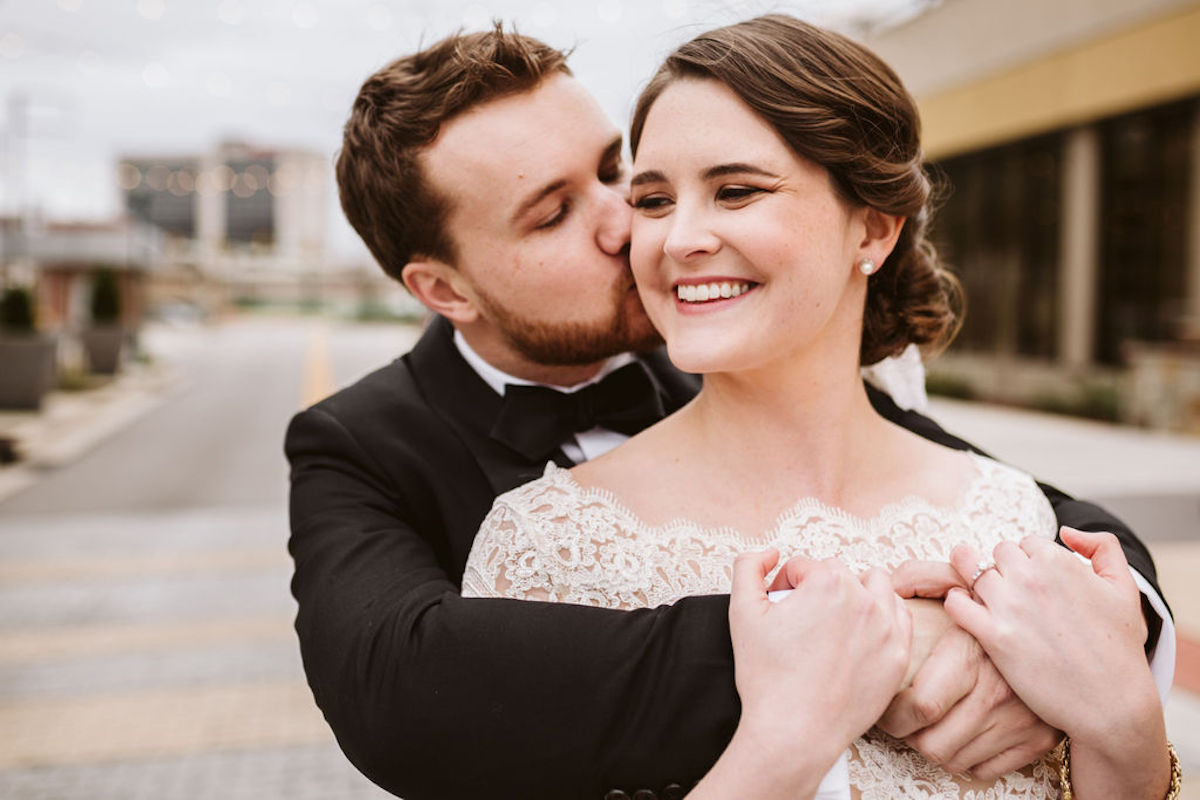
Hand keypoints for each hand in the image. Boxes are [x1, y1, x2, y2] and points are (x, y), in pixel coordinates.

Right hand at [730, 550, 912, 766]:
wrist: (794, 731)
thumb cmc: (767, 677)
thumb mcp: (741, 612)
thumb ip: (748, 567)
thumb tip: (770, 553)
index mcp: (828, 583)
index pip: (804, 565)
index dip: (784, 584)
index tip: (779, 609)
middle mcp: (864, 599)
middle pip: (839, 573)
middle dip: (818, 588)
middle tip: (802, 619)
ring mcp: (887, 628)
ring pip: (876, 587)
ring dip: (856, 593)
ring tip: (834, 619)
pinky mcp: (899, 656)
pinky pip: (898, 617)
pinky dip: (881, 617)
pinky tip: (859, 634)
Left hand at [883, 559, 1059, 777]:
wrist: (1069, 629)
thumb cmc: (1001, 605)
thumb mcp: (961, 579)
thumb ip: (921, 577)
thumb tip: (887, 583)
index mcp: (972, 653)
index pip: (920, 707)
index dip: (893, 715)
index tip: (886, 707)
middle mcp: (998, 691)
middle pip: (932, 744)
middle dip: (908, 736)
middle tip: (903, 720)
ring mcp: (1021, 719)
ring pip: (954, 760)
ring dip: (935, 746)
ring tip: (928, 724)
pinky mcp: (1038, 739)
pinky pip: (985, 769)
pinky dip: (966, 757)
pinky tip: (958, 733)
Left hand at [945, 530, 1168, 799]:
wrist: (1112, 703)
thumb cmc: (1120, 647)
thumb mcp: (1125, 588)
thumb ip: (1103, 547)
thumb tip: (1065, 530)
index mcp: (1058, 561)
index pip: (1025, 542)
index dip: (1031, 562)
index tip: (1039, 584)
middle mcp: (1030, 578)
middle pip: (997, 555)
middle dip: (1005, 571)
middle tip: (1017, 596)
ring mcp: (1009, 607)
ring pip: (973, 574)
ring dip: (980, 586)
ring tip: (992, 604)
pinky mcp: (994, 637)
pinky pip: (956, 604)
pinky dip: (956, 604)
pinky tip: (968, 612)